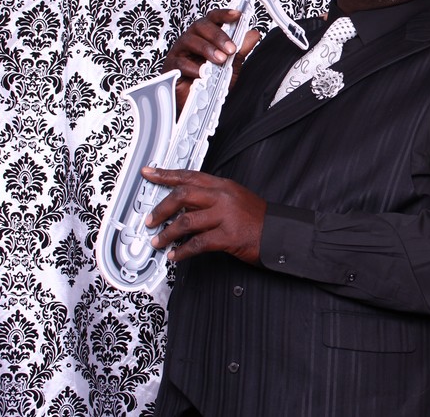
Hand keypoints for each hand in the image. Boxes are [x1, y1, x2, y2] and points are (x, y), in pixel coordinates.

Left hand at [142, 167, 266, 264]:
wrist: (280, 233)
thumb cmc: (256, 219)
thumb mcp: (235, 199)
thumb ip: (210, 199)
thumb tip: (182, 206)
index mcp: (223, 186)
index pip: (189, 176)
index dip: (166, 174)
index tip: (149, 173)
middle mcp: (223, 197)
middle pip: (182, 195)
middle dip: (161, 209)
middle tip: (150, 220)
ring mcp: (226, 216)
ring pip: (186, 221)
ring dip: (167, 233)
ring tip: (159, 242)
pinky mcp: (228, 236)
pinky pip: (197, 243)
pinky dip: (182, 251)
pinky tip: (176, 255)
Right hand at [162, 8, 260, 110]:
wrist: (198, 106)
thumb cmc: (211, 83)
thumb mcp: (231, 66)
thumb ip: (241, 50)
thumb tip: (253, 34)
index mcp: (206, 36)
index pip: (213, 19)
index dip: (224, 14)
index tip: (236, 15)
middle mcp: (191, 40)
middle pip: (200, 26)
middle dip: (217, 35)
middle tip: (231, 48)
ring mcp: (179, 51)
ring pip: (189, 40)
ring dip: (207, 49)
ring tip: (220, 60)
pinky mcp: (171, 67)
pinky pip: (180, 62)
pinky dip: (194, 67)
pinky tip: (203, 73)